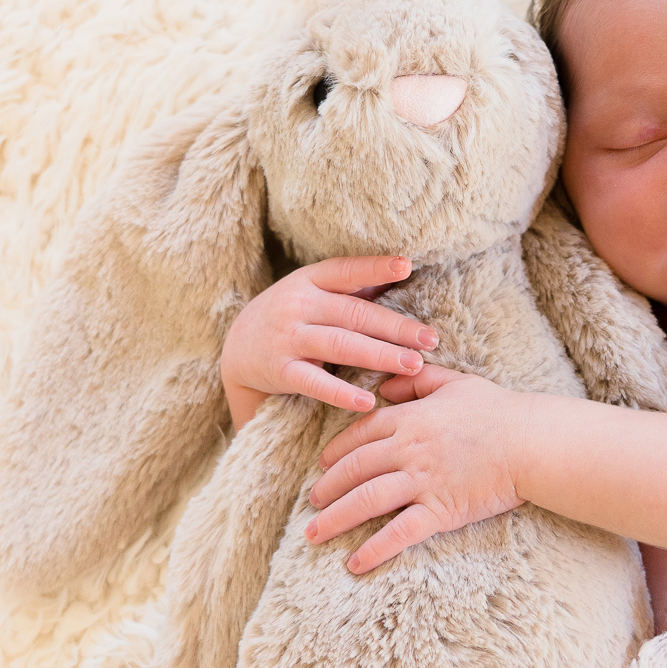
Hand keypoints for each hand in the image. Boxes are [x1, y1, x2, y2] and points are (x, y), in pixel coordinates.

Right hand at [219, 255, 440, 415]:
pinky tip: (367, 401)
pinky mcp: (280, 371)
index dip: (375, 268)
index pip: (346, 270)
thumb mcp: (312, 292)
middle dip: (395, 327)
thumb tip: (402, 270)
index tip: (406, 266)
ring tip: (414, 365)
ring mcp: (288, 338)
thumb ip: (351, 286)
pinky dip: (341, 393)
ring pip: (341, 345)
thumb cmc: (291, 317)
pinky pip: (314, 383)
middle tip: (430, 339)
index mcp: (310, 280)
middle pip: (354, 314)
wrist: (236, 350)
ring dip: (380, 355)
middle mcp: (298, 305)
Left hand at [303, 364, 527, 573]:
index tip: (322, 465)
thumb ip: (417, 381)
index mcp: (410, 419)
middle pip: (355, 469)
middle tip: (312, 502)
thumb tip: (385, 387)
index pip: (361, 435)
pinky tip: (355, 563)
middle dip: (327, 487)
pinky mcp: (440, 510)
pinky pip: (400, 533)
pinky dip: (375, 549)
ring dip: (337, 519)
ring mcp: (422, 481)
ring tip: (315, 534)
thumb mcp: (455, 382)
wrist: (531, 442)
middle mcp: (409, 450)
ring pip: (367, 500)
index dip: (337, 451)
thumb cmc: (499, 411)